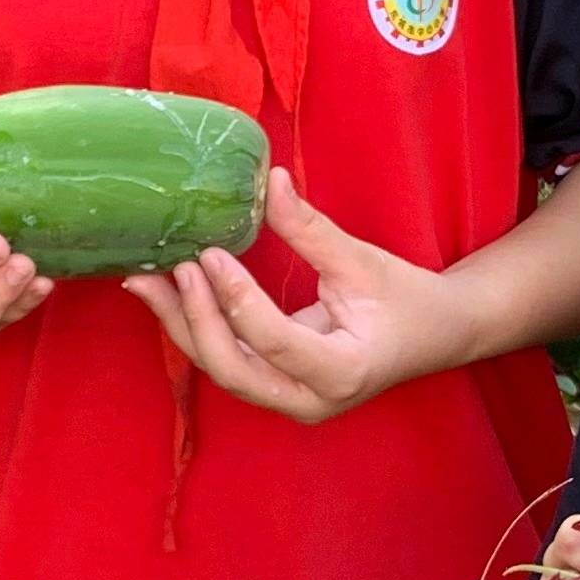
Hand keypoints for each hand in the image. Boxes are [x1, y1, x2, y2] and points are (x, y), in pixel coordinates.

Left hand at [124, 168, 477, 424]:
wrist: (434, 336)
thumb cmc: (407, 300)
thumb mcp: (362, 262)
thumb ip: (311, 229)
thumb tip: (268, 180)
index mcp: (342, 371)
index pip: (275, 341)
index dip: (237, 298)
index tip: (211, 252)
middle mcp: (310, 399)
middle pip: (234, 370)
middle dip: (196, 320)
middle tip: (174, 267)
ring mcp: (289, 398)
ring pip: (221, 370)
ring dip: (182, 324)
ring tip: (145, 280)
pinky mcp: (275, 385)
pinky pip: (227, 360)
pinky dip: (195, 327)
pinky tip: (167, 294)